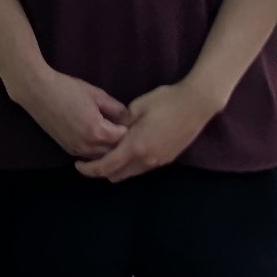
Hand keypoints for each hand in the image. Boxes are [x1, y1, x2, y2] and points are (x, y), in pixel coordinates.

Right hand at [18, 67, 132, 163]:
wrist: (39, 93)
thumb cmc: (69, 90)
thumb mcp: (98, 95)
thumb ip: (116, 108)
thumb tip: (128, 118)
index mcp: (97, 132)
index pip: (122, 139)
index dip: (129, 130)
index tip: (133, 122)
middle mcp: (87, 146)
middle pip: (112, 152)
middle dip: (121, 142)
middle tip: (126, 129)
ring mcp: (75, 150)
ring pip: (100, 157)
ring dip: (108, 148)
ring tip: (113, 133)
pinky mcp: (67, 149)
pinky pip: (87, 155)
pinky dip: (96, 151)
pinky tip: (100, 138)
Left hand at [75, 81, 211, 180]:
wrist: (198, 103)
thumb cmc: (167, 100)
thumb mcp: (138, 107)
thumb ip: (121, 123)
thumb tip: (111, 131)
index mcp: (135, 147)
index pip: (105, 167)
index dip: (88, 169)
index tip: (78, 164)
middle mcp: (145, 160)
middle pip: (116, 176)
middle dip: (102, 170)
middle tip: (95, 156)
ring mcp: (158, 161)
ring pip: (131, 173)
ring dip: (119, 167)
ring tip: (114, 150)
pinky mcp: (168, 159)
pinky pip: (143, 167)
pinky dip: (133, 163)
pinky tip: (134, 146)